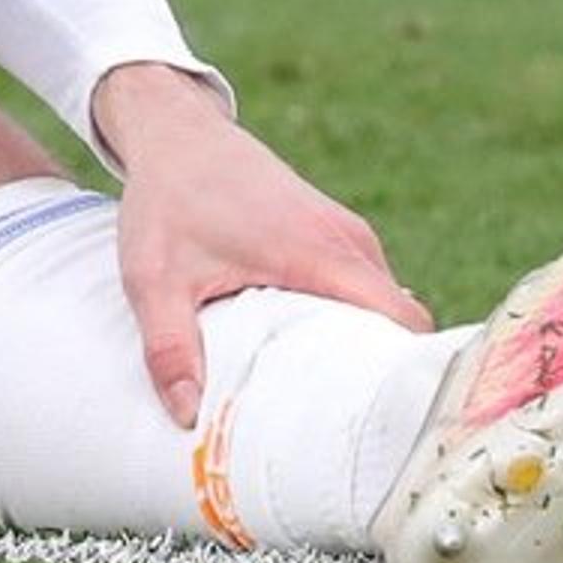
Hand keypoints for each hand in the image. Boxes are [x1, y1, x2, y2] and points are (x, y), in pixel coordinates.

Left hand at [89, 61, 432, 427]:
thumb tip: (189, 416)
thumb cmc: (166, 200)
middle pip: (398, 324)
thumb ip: (170, 347)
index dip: (408, 373)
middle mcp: (348, 241)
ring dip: (362, 347)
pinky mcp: (335, 232)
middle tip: (350, 431)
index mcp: (320, 252)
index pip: (402, 321)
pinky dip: (348, 321)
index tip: (394, 424)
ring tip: (329, 402)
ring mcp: (346, 233)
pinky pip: (363, 288)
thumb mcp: (154, 279)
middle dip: (382, 374)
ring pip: (381, 306)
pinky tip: (313, 355)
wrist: (175, 131)